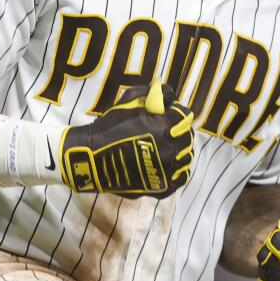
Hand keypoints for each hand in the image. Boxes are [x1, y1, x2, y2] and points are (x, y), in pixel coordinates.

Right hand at [58, 78, 193, 198]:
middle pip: (187, 137)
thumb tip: (169, 94)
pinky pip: (181, 177)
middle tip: (165, 131)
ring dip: (179, 150)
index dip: (176, 112)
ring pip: (186, 157)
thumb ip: (154, 93)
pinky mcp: (162, 187)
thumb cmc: (110, 126)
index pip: (185, 116)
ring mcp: (167, 170)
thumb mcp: (130, 100)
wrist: (92, 158)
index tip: (166, 114)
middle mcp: (170, 149)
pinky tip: (167, 164)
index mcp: (164, 127)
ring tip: (166, 147)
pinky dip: (178, 170)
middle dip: (178, 131)